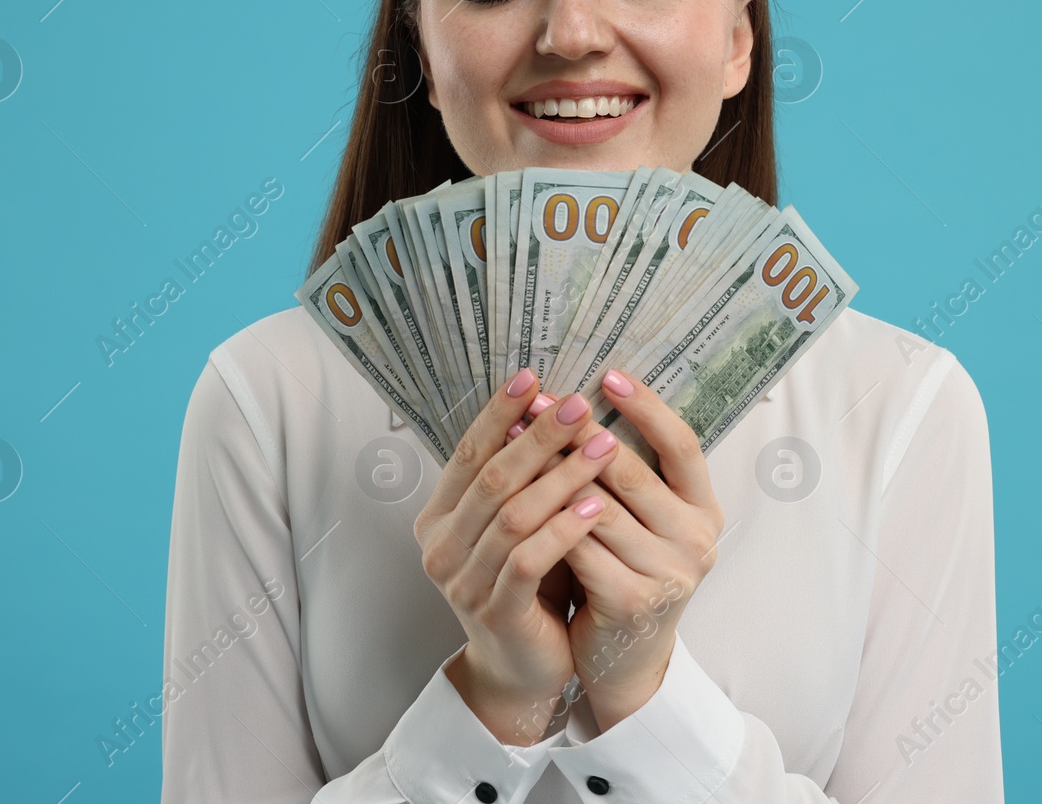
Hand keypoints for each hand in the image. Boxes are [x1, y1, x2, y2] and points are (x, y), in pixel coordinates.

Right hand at [412, 369, 621, 744]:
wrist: (522, 666)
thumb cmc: (527, 583)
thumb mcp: (515, 524)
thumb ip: (518, 478)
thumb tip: (546, 403)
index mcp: (438, 517)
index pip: (467, 453)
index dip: (498, 412)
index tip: (533, 375)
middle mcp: (440, 547)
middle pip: (492, 477)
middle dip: (537, 435)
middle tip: (577, 402)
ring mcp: (463, 582)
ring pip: (513, 515)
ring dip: (561, 475)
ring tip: (603, 446)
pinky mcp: (495, 611)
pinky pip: (529, 560)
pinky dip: (564, 528)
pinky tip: (596, 504)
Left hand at [513, 369, 724, 729]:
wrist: (625, 658)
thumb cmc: (626, 572)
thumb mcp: (644, 522)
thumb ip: (629, 476)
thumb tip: (582, 402)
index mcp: (706, 510)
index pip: (683, 445)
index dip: (648, 408)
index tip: (607, 375)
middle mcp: (697, 539)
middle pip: (632, 472)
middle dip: (579, 433)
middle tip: (542, 403)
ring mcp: (669, 574)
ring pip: (599, 508)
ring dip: (553, 472)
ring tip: (519, 441)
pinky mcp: (631, 602)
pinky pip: (580, 549)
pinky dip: (547, 520)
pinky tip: (517, 499)